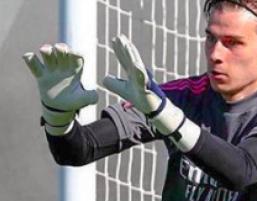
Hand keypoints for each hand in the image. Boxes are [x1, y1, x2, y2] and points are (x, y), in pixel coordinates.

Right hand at [23, 43, 97, 132]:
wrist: (60, 107)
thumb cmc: (73, 100)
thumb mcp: (83, 100)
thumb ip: (90, 97)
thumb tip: (95, 97)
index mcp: (75, 70)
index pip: (77, 58)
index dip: (76, 54)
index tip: (75, 54)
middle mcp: (63, 67)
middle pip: (62, 52)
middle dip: (61, 49)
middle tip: (59, 48)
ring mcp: (52, 70)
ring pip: (49, 56)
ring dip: (47, 51)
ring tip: (44, 49)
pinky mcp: (41, 76)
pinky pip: (35, 66)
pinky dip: (30, 60)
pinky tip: (27, 55)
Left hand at [102, 35, 200, 150]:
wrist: (152, 108)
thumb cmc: (140, 98)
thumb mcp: (122, 90)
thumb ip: (113, 84)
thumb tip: (104, 78)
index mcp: (133, 72)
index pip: (124, 59)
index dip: (119, 49)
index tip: (114, 39)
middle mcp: (138, 73)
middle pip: (130, 58)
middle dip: (125, 47)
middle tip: (119, 36)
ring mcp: (143, 80)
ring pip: (136, 65)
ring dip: (131, 55)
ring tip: (126, 45)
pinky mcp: (146, 88)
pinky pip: (142, 79)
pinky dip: (140, 72)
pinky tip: (137, 65)